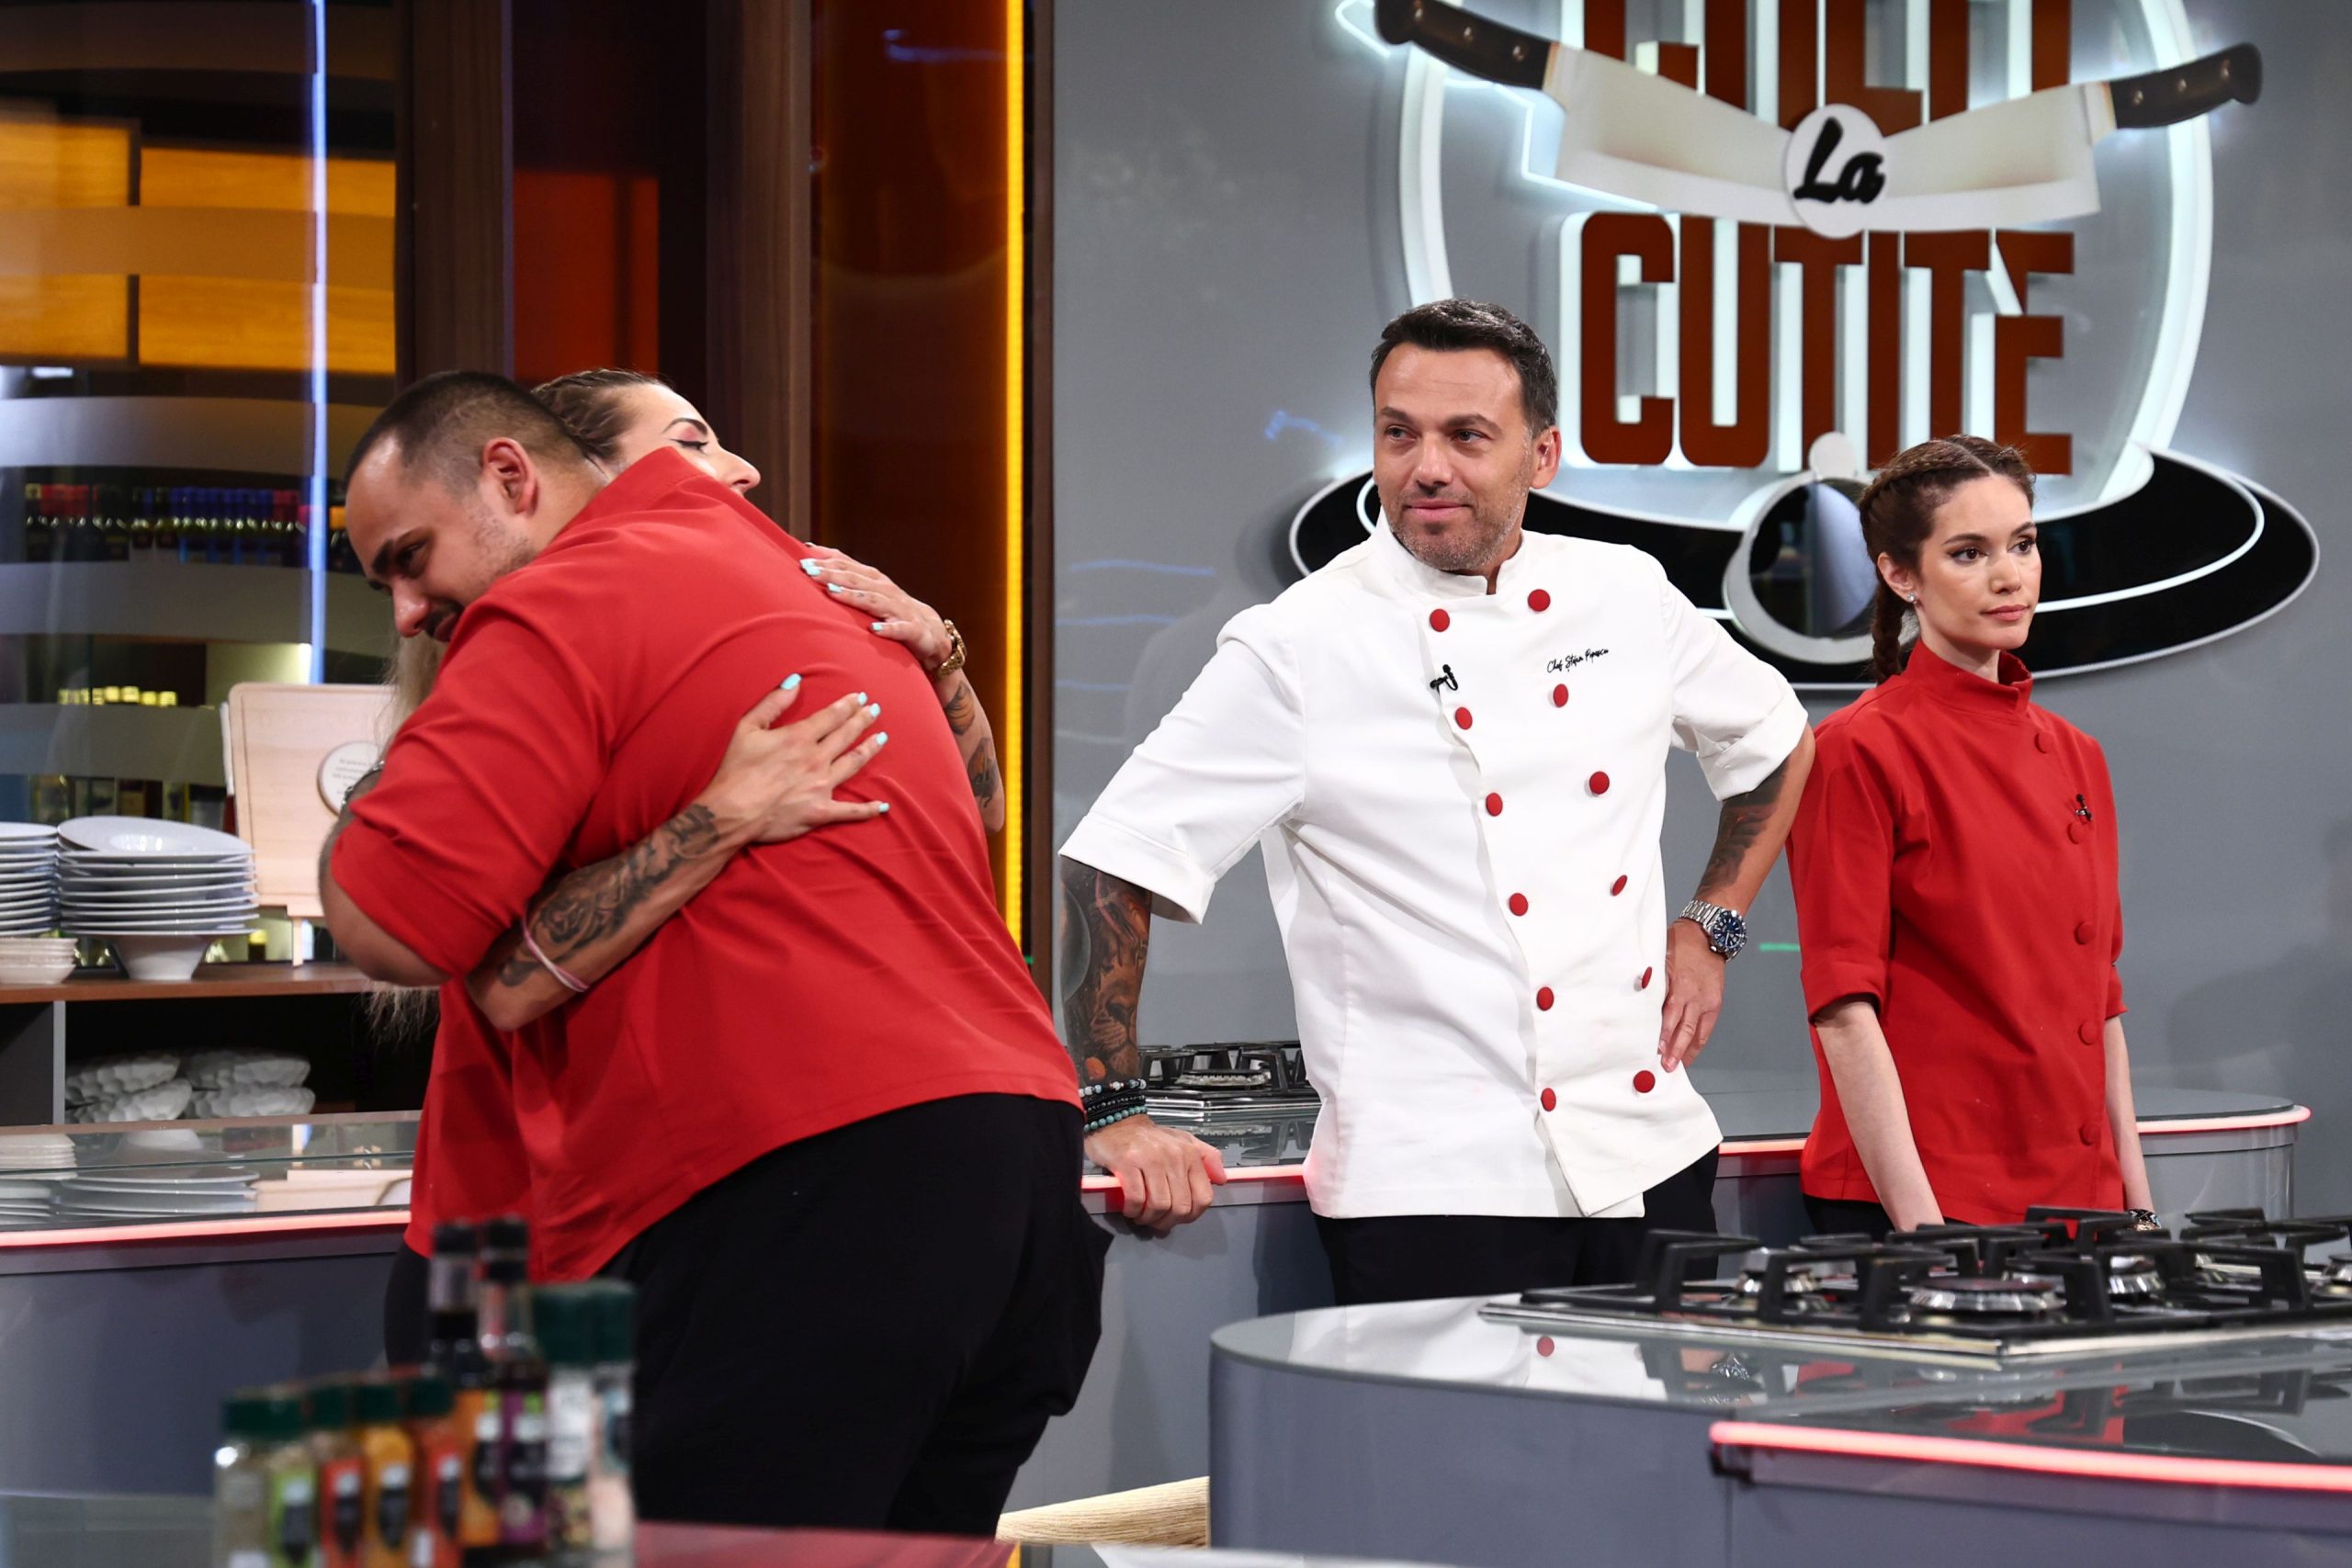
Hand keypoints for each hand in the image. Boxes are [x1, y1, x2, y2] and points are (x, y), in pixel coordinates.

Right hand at [695, 682, 889, 848]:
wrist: (732, 811)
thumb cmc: (736, 770)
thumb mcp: (747, 728)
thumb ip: (773, 703)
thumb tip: (795, 680)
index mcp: (799, 738)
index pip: (831, 717)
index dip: (847, 706)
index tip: (860, 698)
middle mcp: (816, 759)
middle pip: (847, 736)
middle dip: (862, 720)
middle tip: (875, 710)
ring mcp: (822, 786)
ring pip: (854, 764)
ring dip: (870, 749)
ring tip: (882, 738)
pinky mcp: (821, 812)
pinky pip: (850, 811)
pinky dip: (868, 810)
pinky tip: (882, 806)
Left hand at [801, 546, 955, 672]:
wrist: (932, 635)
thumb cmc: (893, 612)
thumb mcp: (870, 593)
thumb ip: (846, 578)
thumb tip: (812, 557)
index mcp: (875, 581)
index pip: (849, 564)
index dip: (827, 560)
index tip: (802, 556)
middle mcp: (886, 591)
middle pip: (857, 579)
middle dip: (832, 574)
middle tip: (809, 571)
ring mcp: (900, 610)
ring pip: (874, 601)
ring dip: (853, 596)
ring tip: (832, 593)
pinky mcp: (913, 631)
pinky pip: (900, 630)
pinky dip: (888, 629)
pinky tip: (874, 630)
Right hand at [1085, 1115, 1227, 1231]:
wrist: (1118, 1123)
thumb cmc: (1151, 1138)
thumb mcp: (1184, 1141)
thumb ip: (1208, 1158)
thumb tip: (1221, 1180)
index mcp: (1191, 1155)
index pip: (1203, 1198)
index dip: (1191, 1216)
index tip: (1178, 1218)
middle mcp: (1174, 1157)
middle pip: (1181, 1207)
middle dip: (1167, 1221)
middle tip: (1156, 1220)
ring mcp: (1151, 1160)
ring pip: (1159, 1205)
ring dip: (1149, 1218)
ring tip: (1141, 1216)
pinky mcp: (1128, 1163)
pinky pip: (1136, 1198)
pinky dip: (1133, 1210)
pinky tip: (1130, 1209)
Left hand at [1657, 918, 1724, 1072]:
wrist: (1708, 935)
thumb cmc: (1680, 944)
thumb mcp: (1661, 959)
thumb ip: (1653, 981)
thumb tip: (1637, 999)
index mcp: (1679, 986)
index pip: (1669, 1016)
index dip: (1663, 1035)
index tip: (1654, 1050)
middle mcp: (1694, 997)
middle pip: (1684, 1029)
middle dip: (1674, 1050)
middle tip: (1665, 1066)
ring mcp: (1706, 1001)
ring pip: (1696, 1032)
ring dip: (1686, 1050)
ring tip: (1677, 1066)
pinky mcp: (1714, 1002)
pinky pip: (1707, 1027)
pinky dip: (1699, 1041)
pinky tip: (1691, 1052)